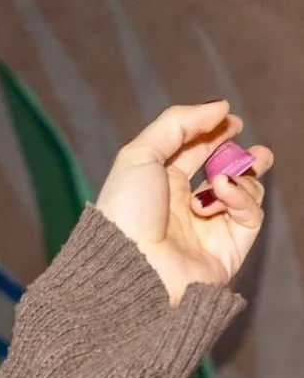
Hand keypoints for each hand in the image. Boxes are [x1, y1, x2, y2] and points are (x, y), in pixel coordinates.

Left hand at [96, 102, 271, 303]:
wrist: (131, 269)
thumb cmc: (127, 212)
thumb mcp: (140, 154)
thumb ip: (178, 123)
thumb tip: (220, 108)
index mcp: (161, 186)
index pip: (197, 152)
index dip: (215, 133)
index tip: (231, 121)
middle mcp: (185, 208)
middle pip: (226, 171)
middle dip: (240, 155)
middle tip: (243, 147)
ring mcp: (208, 230)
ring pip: (245, 190)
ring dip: (240, 174)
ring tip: (222, 176)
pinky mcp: (228, 250)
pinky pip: (250, 213)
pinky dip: (241, 195)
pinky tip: (221, 192)